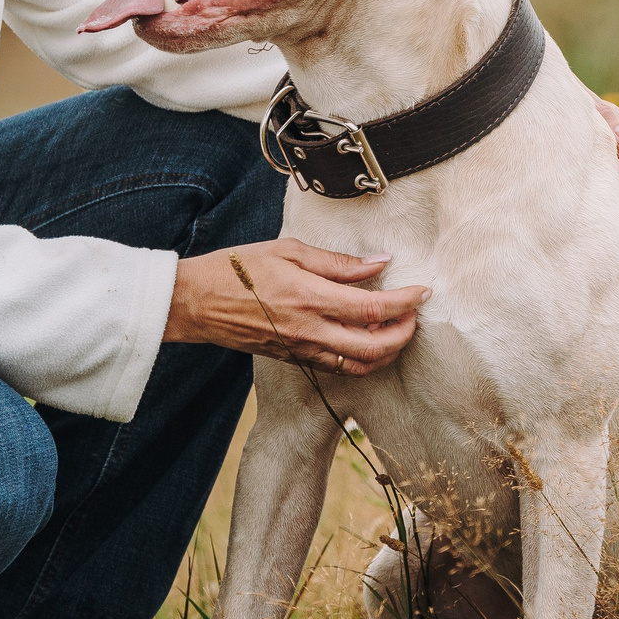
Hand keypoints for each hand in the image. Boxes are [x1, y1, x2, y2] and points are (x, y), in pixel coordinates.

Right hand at [164, 239, 423, 376]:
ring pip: (361, 365)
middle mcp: (311, 331)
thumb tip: (378, 264)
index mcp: (311, 299)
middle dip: (405, 332)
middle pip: (377, 347)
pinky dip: (361, 357)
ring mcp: (302, 350)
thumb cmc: (237, 268)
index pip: (375, 308)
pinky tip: (363, 336)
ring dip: (386, 350)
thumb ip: (337, 262)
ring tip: (392, 326)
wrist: (196, 302)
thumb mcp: (288, 251)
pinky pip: (339, 367)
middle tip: (413, 312)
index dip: (407, 302)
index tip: (423, 290)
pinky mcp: (294, 359)